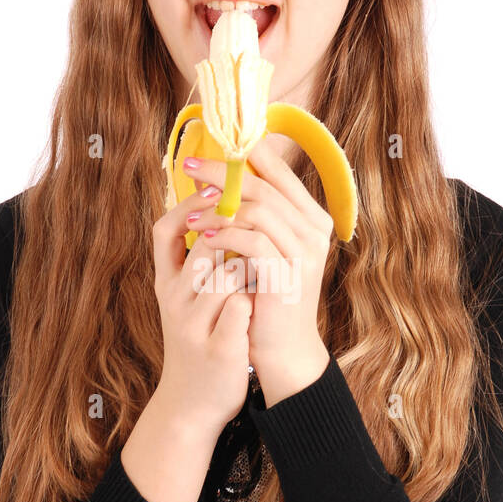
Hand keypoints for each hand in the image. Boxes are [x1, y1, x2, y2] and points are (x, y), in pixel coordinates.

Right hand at [152, 182, 254, 433]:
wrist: (192, 403)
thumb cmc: (198, 340)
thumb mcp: (188, 299)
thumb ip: (198, 261)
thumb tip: (220, 209)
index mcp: (166, 285)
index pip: (164, 231)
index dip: (191, 206)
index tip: (217, 189)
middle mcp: (174, 302)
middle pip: (203, 246)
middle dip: (235, 234)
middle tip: (256, 233)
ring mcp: (194, 326)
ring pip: (227, 275)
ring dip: (251, 267)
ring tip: (261, 274)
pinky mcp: (218, 348)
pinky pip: (242, 307)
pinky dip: (255, 299)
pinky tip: (262, 303)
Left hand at [181, 139, 331, 402]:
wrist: (283, 349)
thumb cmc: (268, 297)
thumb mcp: (265, 250)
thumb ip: (255, 217)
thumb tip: (219, 178)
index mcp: (311, 217)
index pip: (278, 170)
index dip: (242, 155)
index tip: (207, 152)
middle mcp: (314, 229)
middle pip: (264, 183)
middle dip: (222, 173)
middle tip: (189, 168)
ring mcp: (304, 251)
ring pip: (258, 208)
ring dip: (217, 207)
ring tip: (189, 214)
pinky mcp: (288, 273)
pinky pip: (252, 240)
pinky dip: (223, 235)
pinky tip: (201, 237)